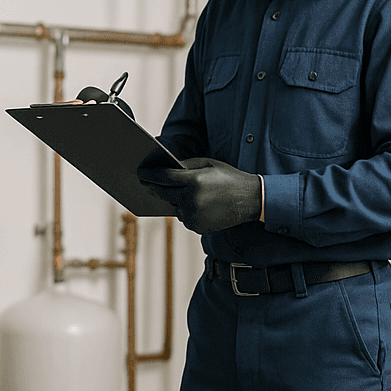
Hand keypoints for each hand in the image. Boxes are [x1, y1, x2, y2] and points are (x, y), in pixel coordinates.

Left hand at [139, 158, 261, 234]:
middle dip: (154, 187)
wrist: (250, 200)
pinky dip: (185, 210)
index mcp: (195, 181)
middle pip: (163, 193)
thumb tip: (166, 168)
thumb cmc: (228, 178)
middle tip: (145, 183)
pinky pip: (183, 217)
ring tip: (180, 192)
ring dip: (174, 200)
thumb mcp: (209, 164)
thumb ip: (186, 165)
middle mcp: (191, 199)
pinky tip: (196, 204)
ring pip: (173, 206)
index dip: (149, 174)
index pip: (164, 177)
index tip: (140, 172)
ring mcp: (193, 215)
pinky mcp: (196, 227)